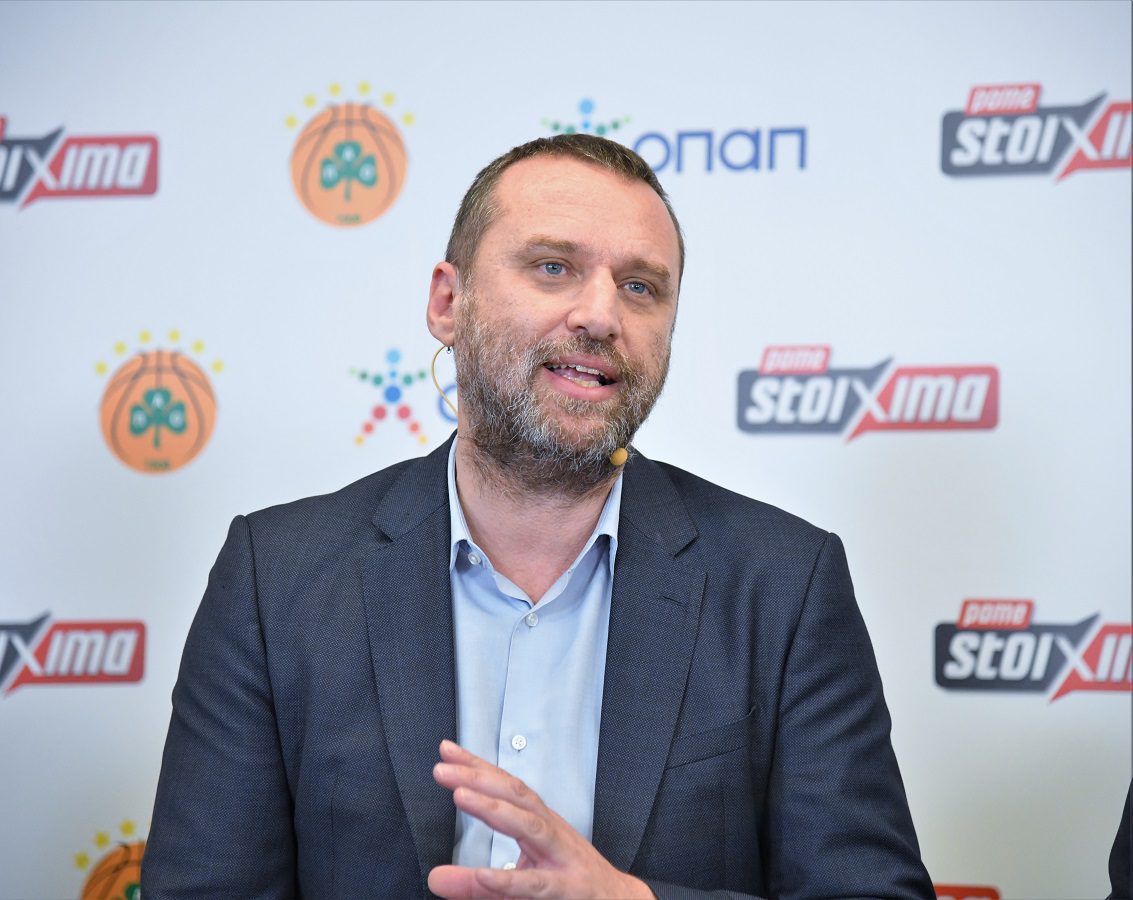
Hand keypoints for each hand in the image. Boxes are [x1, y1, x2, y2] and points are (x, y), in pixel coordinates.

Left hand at [428, 740, 653, 898]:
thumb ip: (474, 884)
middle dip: (479, 778)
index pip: (506, 787)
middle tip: (443, 768)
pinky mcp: (568, 890)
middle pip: (515, 796)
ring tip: (461, 796)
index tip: (447, 750)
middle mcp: (551, 833)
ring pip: (529, 827)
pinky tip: (485, 875)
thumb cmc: (568, 884)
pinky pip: (537, 885)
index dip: (477, 767)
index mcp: (539, 824)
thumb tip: (434, 878)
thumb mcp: (518, 884)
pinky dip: (510, 880)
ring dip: (495, 809)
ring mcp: (562, 858)